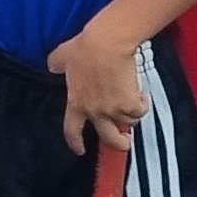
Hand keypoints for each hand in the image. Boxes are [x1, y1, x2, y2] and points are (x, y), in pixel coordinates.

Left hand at [47, 27, 147, 156]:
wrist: (106, 45)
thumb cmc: (84, 48)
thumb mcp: (62, 56)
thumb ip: (57, 65)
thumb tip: (52, 66)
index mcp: (77, 103)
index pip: (72, 130)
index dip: (75, 142)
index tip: (80, 150)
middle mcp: (95, 111)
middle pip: (109, 138)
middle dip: (119, 144)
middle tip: (125, 142)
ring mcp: (114, 109)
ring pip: (128, 122)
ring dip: (131, 115)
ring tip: (133, 104)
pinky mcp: (131, 103)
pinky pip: (140, 111)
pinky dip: (143, 104)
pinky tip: (142, 95)